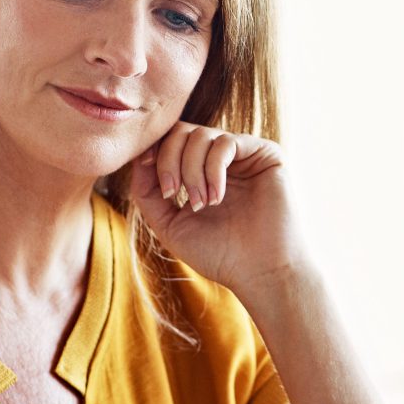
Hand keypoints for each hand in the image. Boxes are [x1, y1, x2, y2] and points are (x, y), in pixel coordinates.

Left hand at [130, 121, 305, 294]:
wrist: (259, 272)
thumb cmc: (218, 254)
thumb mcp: (168, 224)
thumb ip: (147, 192)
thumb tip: (138, 158)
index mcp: (200, 172)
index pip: (170, 142)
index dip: (154, 152)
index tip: (153, 179)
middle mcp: (221, 160)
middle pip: (180, 131)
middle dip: (168, 160)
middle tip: (172, 193)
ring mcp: (243, 155)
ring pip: (200, 135)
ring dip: (191, 170)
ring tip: (201, 204)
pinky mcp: (265, 154)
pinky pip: (226, 142)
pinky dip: (213, 169)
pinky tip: (217, 197)